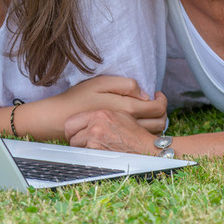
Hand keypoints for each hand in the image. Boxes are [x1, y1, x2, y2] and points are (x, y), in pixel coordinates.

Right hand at [53, 75, 167, 133]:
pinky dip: (144, 129)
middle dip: (162, 112)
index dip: (162, 100)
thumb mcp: (100, 83)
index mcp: (126, 107)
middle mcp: (127, 123)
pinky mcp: (117, 140)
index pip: (157, 108)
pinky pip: (138, 137)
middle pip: (159, 122)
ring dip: (155, 121)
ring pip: (151, 131)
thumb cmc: (78, 98)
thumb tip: (145, 94)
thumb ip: (125, 86)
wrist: (61, 119)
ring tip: (148, 111)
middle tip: (156, 103)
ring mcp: (122, 134)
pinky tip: (136, 121)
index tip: (158, 95)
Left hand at [65, 109, 157, 154]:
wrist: (145, 147)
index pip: (71, 121)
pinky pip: (85, 156)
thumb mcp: (119, 114)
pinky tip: (100, 153)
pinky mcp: (98, 154)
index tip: (75, 132)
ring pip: (77, 147)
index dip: (72, 129)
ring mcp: (95, 141)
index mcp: (99, 114)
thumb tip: (90, 116)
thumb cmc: (134, 133)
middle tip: (83, 142)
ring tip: (95, 148)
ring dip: (83, 148)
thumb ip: (102, 114)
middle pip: (72, 136)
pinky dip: (90, 156)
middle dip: (77, 140)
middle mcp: (95, 126)